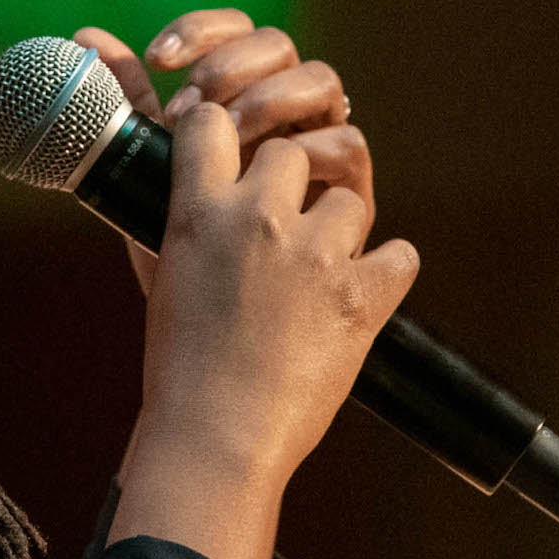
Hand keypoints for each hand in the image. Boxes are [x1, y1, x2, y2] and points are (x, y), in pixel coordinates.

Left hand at [72, 10, 371, 292]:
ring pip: (320, 80)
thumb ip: (130, 104)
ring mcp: (317, 142)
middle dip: (228, 66)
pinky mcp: (349, 187)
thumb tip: (84, 32)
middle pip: (277, 46)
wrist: (218, 333)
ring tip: (227, 142)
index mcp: (236, 95)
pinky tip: (270, 178)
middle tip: (187, 109)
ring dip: (268, 100)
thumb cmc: (188, 250)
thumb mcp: (154, 173)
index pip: (234, 30)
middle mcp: (280, 110)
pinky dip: (310, 150)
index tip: (157, 59)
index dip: (201, 30)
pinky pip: (347, 142)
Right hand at [113, 100, 419, 558]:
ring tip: (319, 272)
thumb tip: (187, 186)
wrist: (217, 436)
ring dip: (339, 228)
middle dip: (290, 184)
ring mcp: (316, 255)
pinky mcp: (363, 295)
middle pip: (290, 150)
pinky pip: (399, 253)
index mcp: (198, 212)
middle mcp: (257, 219)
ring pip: (348, 198)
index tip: (233, 154)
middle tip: (281, 229)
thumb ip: (175, 221)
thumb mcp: (159, 277)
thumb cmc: (179, 365)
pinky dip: (385, 272)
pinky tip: (360, 293)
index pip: (211, 122)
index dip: (226, 133)